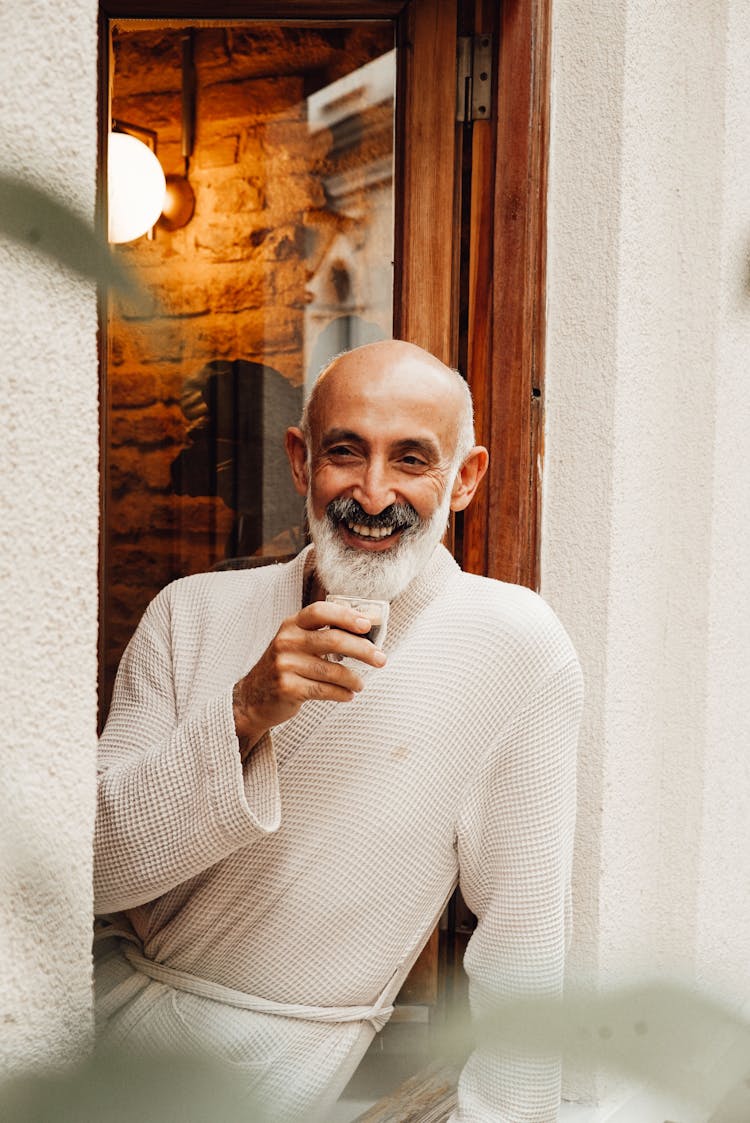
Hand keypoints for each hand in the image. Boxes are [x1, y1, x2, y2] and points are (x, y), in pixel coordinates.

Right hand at [232, 601, 386, 754]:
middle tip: (381, 659)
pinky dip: (341, 693)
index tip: (368, 624)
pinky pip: (324, 690)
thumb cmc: (286, 666)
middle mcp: (286, 641)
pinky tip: (348, 695)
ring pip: (331, 670)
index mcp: (292, 624)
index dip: (346, 615)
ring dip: (353, 679)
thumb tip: (368, 623)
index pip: (320, 611)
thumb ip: (326, 632)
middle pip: (332, 640)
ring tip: (360, 684)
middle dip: (362, 650)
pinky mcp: (287, 688)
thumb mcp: (298, 642)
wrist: (252, 697)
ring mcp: (285, 665)